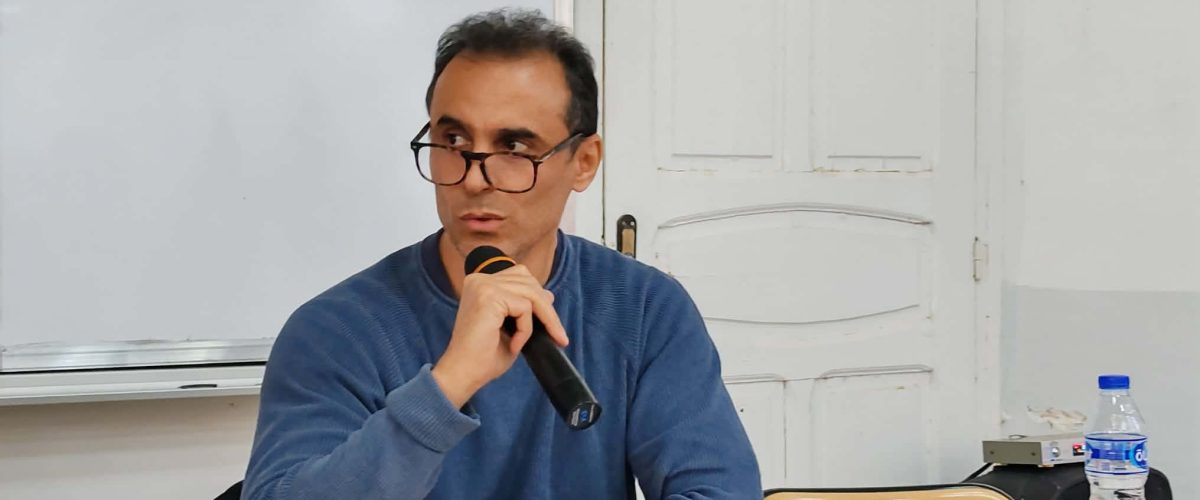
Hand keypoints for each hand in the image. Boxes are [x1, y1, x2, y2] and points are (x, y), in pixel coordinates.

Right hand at [431, 265, 568, 407]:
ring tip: (547, 340)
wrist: (463, 373)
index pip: (520, 277)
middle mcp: (479, 279)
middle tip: (559, 336)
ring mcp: (483, 286)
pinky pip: (524, 308)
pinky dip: (526, 329)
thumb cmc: (483, 355)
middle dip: (547, 310)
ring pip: (532, 294)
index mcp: (481, 283)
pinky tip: (515, 345)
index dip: (538, 298)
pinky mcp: (489, 297)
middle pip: (529, 282)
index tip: (551, 323)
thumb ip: (525, 309)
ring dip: (545, 320)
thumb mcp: (510, 326)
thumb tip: (548, 295)